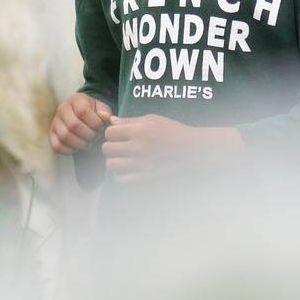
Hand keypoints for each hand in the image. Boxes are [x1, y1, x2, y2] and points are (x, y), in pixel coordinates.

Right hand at [49, 92, 112, 153]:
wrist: (82, 115)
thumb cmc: (93, 112)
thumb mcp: (101, 108)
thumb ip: (105, 112)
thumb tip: (106, 118)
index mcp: (76, 99)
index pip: (83, 111)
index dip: (94, 122)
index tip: (100, 127)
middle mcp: (63, 109)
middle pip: (73, 125)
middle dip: (88, 135)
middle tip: (95, 137)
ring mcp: (55, 122)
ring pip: (64, 136)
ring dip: (80, 144)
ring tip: (88, 143)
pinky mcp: (52, 134)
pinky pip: (57, 146)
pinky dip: (69, 150)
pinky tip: (78, 147)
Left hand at [102, 115, 241, 183]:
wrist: (191, 149)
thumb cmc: (173, 131)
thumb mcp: (153, 119)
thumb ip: (130, 120)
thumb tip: (112, 120)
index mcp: (139, 130)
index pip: (109, 132)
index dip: (111, 133)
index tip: (118, 135)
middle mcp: (137, 147)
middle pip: (107, 149)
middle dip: (110, 146)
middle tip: (118, 147)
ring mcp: (140, 164)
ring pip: (110, 165)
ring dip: (113, 161)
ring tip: (121, 159)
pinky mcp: (145, 177)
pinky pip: (121, 180)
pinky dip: (120, 176)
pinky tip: (126, 170)